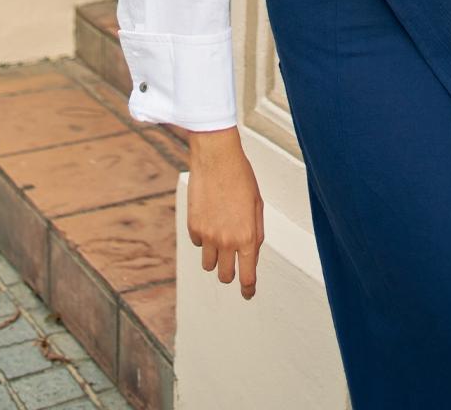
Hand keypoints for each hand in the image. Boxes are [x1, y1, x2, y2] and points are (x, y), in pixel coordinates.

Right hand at [184, 128, 264, 299]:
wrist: (216, 158)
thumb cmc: (241, 178)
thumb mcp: (257, 205)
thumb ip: (255, 233)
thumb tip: (250, 254)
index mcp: (247, 237)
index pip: (247, 276)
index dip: (248, 289)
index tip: (247, 294)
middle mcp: (226, 241)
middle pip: (225, 276)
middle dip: (230, 273)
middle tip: (233, 264)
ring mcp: (207, 235)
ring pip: (208, 264)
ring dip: (214, 257)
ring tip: (219, 238)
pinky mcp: (193, 226)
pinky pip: (197, 243)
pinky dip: (203, 237)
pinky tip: (209, 218)